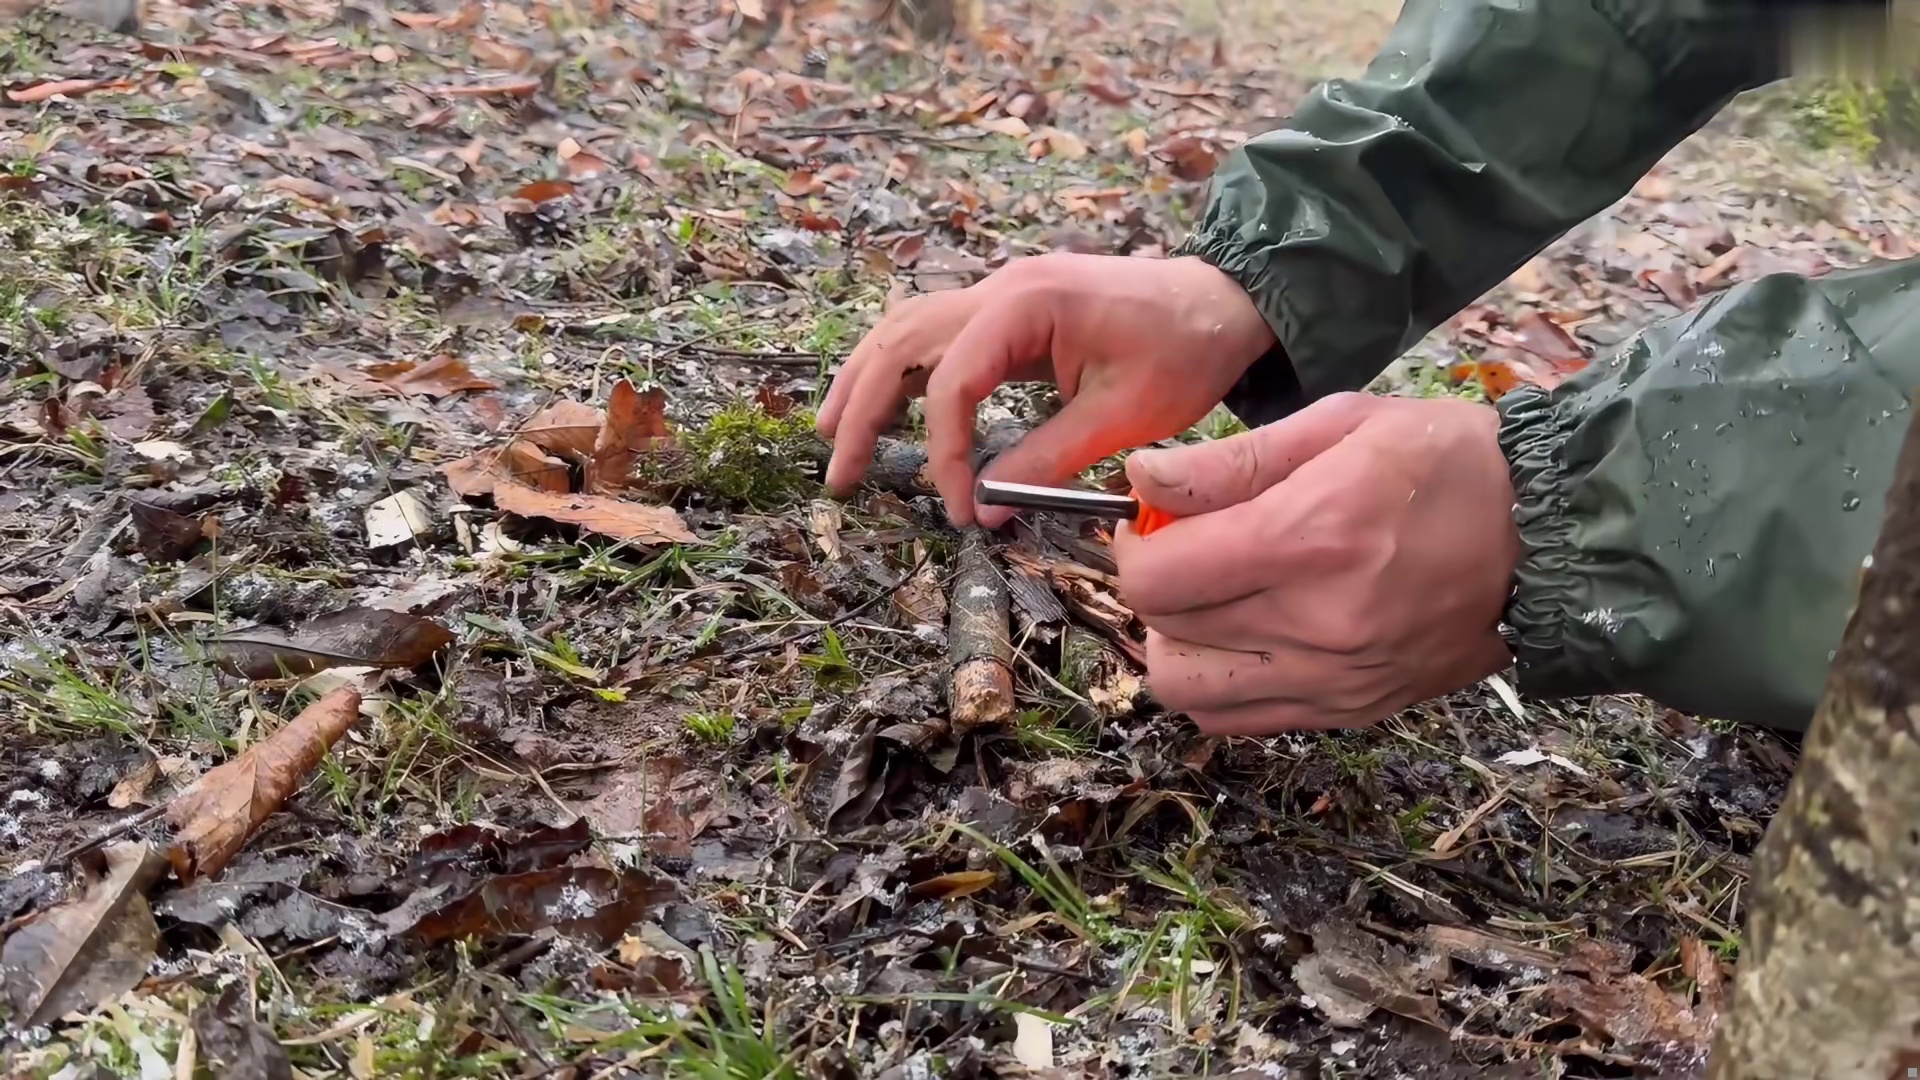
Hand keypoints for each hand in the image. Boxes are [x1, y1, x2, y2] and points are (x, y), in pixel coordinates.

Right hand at [815, 254, 1275, 525]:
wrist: (1225, 300)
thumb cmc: (1186, 350)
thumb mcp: (1122, 416)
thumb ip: (1046, 460)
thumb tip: (986, 508)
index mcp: (1025, 304)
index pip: (950, 382)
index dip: (942, 451)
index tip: (961, 507)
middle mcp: (1000, 288)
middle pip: (901, 344)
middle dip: (861, 409)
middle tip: (839, 474)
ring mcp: (1000, 292)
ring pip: (905, 330)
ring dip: (865, 382)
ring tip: (833, 436)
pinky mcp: (1009, 308)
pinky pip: (935, 333)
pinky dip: (900, 369)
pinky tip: (882, 402)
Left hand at [1112, 393, 1520, 734]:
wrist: (1552, 535)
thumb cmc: (1450, 461)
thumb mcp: (1341, 424)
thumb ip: (1232, 460)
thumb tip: (1144, 478)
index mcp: (1308, 538)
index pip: (1157, 580)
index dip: (1133, 548)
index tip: (1150, 521)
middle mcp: (1316, 622)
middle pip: (1165, 639)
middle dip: (1154, 591)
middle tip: (1180, 554)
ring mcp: (1337, 678)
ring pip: (1191, 695)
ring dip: (1179, 648)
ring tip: (1210, 602)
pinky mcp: (1355, 708)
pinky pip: (1243, 722)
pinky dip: (1221, 685)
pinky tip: (1246, 638)